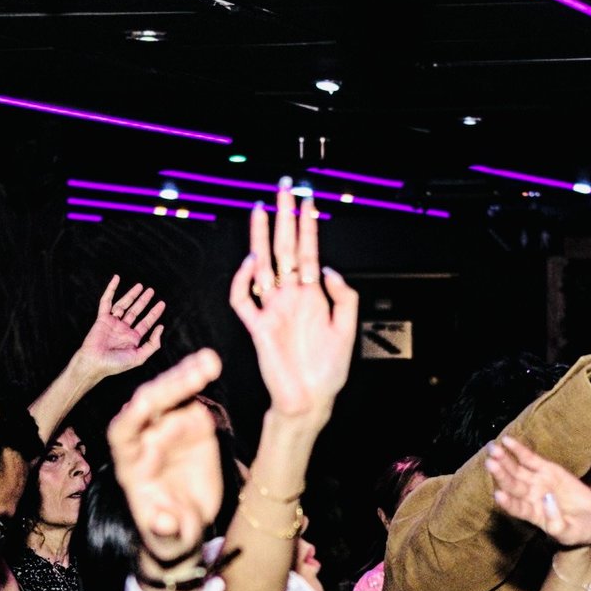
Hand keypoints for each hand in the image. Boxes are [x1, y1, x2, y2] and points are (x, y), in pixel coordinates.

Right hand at [75, 276, 165, 378]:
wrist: (95, 363)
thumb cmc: (116, 364)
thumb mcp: (139, 357)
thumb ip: (152, 344)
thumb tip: (161, 327)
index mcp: (132, 338)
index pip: (146, 323)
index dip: (154, 313)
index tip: (162, 303)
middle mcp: (123, 329)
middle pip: (136, 311)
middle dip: (144, 301)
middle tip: (151, 291)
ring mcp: (112, 323)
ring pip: (123, 305)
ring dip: (132, 295)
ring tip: (141, 286)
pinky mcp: (102, 318)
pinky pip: (106, 301)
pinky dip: (111, 289)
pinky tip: (116, 278)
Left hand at [109, 349, 224, 565]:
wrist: (187, 524)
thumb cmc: (168, 532)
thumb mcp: (167, 538)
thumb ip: (165, 530)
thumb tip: (164, 520)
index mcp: (129, 464)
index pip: (122, 433)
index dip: (133, 418)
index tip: (147, 405)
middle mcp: (144, 438)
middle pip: (149, 405)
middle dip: (168, 388)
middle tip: (194, 374)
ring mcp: (168, 428)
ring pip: (170, 394)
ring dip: (186, 375)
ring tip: (209, 362)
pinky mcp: (191, 424)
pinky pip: (193, 397)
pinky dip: (199, 378)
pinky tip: (212, 364)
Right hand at [229, 179, 358, 420]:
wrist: (309, 401)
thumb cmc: (328, 372)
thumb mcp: (347, 329)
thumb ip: (343, 296)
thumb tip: (327, 268)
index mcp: (312, 297)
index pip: (307, 252)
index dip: (308, 226)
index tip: (309, 200)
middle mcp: (290, 298)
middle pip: (284, 249)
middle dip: (285, 218)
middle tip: (283, 189)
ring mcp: (272, 311)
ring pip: (263, 266)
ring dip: (261, 238)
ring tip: (261, 210)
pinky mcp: (257, 328)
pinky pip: (244, 300)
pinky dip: (244, 281)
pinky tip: (251, 263)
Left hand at [485, 435, 590, 547]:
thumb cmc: (578, 531)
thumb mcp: (569, 533)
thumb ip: (556, 522)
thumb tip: (547, 499)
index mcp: (533, 515)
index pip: (517, 508)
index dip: (508, 503)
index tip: (499, 495)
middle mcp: (531, 497)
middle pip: (513, 485)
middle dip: (501, 474)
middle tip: (490, 463)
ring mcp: (538, 482)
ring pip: (517, 470)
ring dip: (504, 460)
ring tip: (492, 449)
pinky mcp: (548, 470)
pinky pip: (530, 459)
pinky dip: (519, 450)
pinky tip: (507, 441)